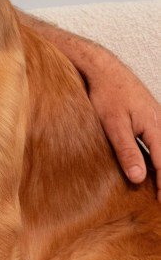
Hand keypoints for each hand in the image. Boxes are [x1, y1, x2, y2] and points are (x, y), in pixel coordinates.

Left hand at [85, 51, 159, 199]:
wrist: (104, 69)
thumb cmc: (107, 94)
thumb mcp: (113, 124)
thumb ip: (126, 150)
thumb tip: (138, 178)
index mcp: (156, 128)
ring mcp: (156, 121)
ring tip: (159, 189)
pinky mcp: (148, 119)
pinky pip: (157, 143)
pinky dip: (157, 158)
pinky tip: (149, 167)